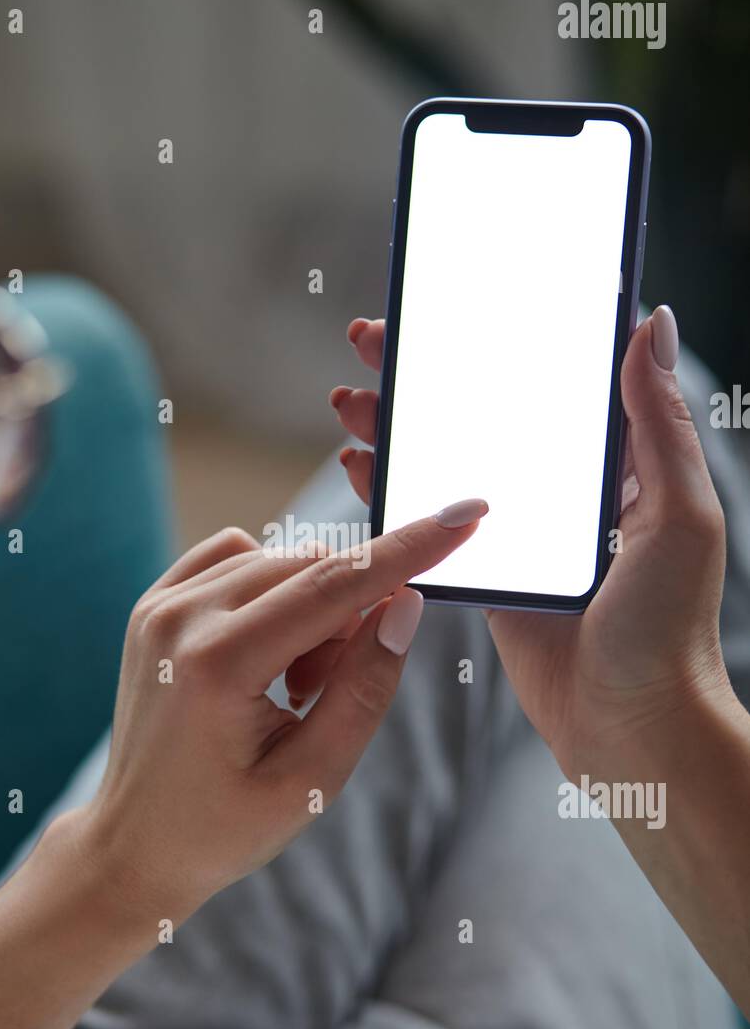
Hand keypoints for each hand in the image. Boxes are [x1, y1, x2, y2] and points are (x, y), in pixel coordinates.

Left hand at [85, 509, 486, 920]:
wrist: (135, 844)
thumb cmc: (224, 826)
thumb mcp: (312, 777)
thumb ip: (365, 689)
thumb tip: (405, 605)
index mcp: (216, 666)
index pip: (333, 585)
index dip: (408, 550)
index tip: (466, 515)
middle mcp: (179, 618)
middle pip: (310, 568)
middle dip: (348, 616)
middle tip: (323, 691)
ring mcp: (159, 604)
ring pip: (279, 560)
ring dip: (311, 609)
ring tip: (290, 687)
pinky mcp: (154, 601)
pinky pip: (238, 557)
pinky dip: (273, 592)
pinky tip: (266, 651)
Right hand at [333, 309, 733, 781]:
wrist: (631, 725)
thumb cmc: (669, 626)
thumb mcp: (678, 512)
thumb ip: (658, 422)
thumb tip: (652, 319)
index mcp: (609, 464)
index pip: (544, 380)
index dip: (494, 336)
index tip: (447, 302)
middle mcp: (558, 489)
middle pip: (481, 412)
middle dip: (424, 375)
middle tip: (374, 340)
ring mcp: (516, 530)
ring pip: (445, 461)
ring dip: (396, 427)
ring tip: (351, 400)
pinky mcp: (483, 574)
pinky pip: (429, 520)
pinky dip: (392, 490)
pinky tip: (359, 464)